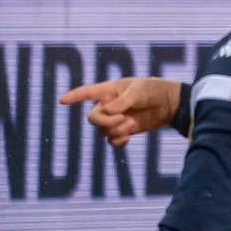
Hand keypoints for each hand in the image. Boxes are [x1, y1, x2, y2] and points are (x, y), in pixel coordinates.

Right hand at [60, 77, 181, 147]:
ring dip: (114, 130)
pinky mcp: (122, 130)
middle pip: (92, 118)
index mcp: (110, 90)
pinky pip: (111, 140)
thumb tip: (107, 111)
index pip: (88, 92)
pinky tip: (127, 138)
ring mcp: (114, 118)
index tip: (61, 100)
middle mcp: (108, 105)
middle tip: (121, 119)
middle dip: (104, 121)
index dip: (74, 96)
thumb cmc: (153, 91)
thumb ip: (122, 101)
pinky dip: (117, 141)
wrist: (168, 104)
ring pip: (101, 130)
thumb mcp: (139, 91)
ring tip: (130, 124)